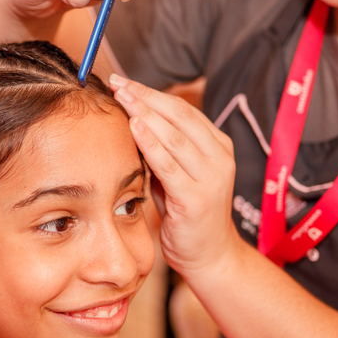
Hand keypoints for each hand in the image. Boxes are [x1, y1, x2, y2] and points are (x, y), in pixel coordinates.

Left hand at [108, 74, 240, 276]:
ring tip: (121, 97)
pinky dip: (150, 143)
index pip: (183, 110)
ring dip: (144, 113)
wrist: (210, 255)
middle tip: (117, 82)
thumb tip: (132, 119)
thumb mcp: (179, 175)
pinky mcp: (196, 198)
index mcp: (218, 146)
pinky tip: (133, 127)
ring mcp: (211, 177)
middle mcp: (219, 157)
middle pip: (178, 115)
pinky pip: (168, 165)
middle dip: (145, 96)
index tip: (125, 83)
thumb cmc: (188, 214)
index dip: (152, 93)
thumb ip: (165, 150)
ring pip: (174, 136)